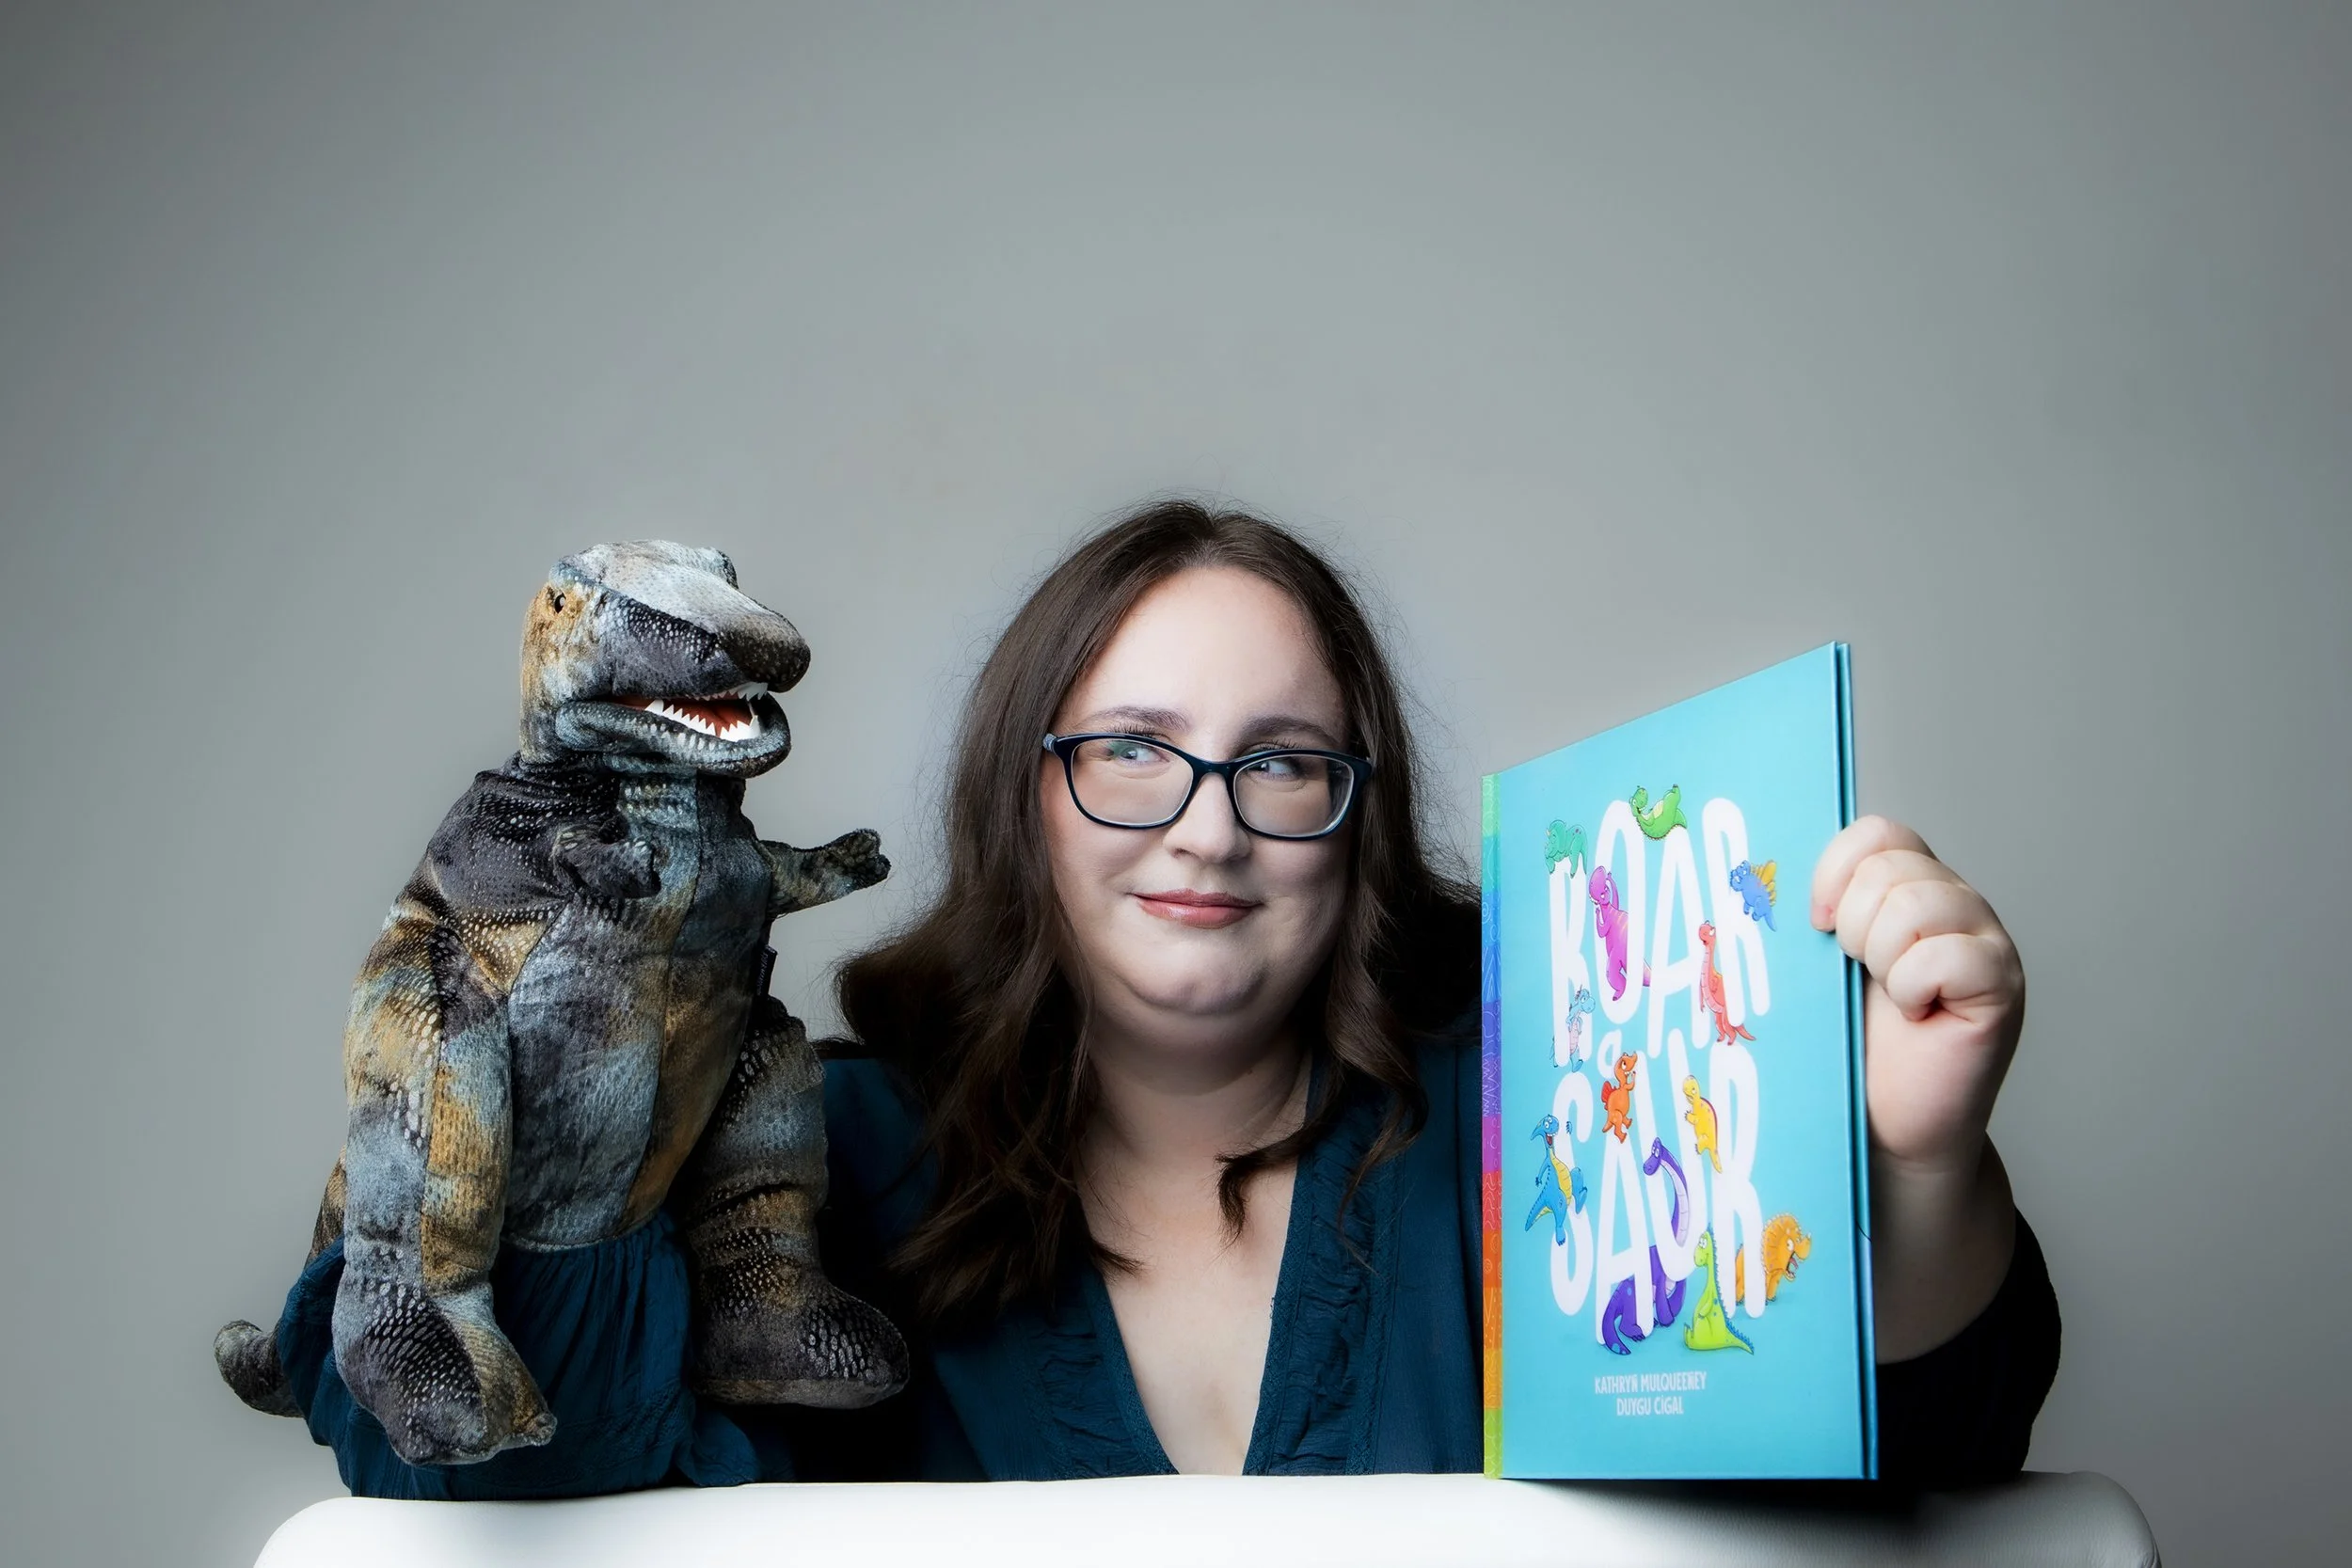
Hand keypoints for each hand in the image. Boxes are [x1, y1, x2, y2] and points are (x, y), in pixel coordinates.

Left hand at [1810, 815, 2024, 1178]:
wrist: (1884, 1126)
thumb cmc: (1847, 1047)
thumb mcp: (1818, 965)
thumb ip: (1816, 913)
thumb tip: (1763, 874)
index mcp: (1908, 886)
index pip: (1878, 833)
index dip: (1835, 872)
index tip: (1817, 925)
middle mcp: (1954, 902)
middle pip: (1890, 866)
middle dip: (1854, 926)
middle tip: (1860, 975)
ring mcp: (1985, 939)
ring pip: (1917, 902)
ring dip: (1883, 958)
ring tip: (1891, 998)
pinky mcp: (2001, 982)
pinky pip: (1946, 955)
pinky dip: (1914, 988)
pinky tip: (1918, 1016)